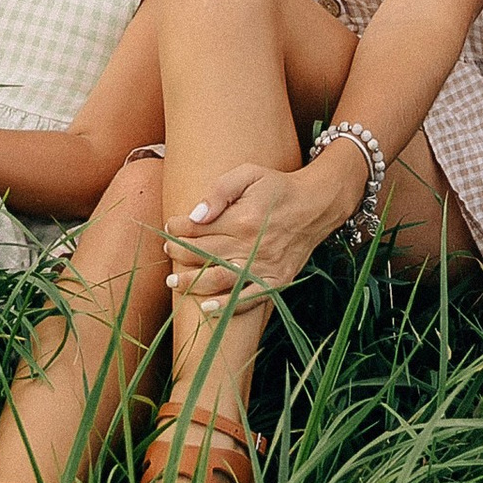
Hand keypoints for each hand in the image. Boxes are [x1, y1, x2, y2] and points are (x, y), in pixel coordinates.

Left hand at [165, 150, 363, 311]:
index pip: (200, 229)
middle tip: (166, 251)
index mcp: (244, 219)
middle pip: (206, 257)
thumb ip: (220, 191)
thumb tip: (195, 215)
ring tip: (174, 283)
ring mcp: (266, 267)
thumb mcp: (249, 173)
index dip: (178, 229)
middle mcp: (254, 247)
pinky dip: (227, 306)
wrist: (316, 205)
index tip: (169, 225)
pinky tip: (208, 308)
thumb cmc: (277, 187)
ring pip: (222, 282)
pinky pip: (249, 299)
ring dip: (193, 285)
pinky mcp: (277, 281)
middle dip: (180, 255)